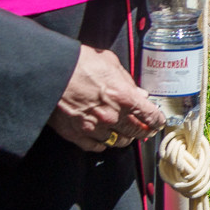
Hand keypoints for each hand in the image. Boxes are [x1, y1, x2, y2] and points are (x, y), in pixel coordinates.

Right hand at [47, 45, 163, 151]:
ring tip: (125, 134)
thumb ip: (128, 82)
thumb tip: (139, 94)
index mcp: (123, 97)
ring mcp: (93, 127)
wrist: (50, 72)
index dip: (157, 121)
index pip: (150, 116)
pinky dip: (102, 144)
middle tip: (145, 130)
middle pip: (135, 132)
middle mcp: (111, 116)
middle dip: (143, 131)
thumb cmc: (80, 63)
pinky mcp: (75, 134)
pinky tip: (104, 139)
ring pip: (116, 142)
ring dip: (123, 138)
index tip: (158, 122)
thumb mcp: (111, 64)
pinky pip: (95, 147)